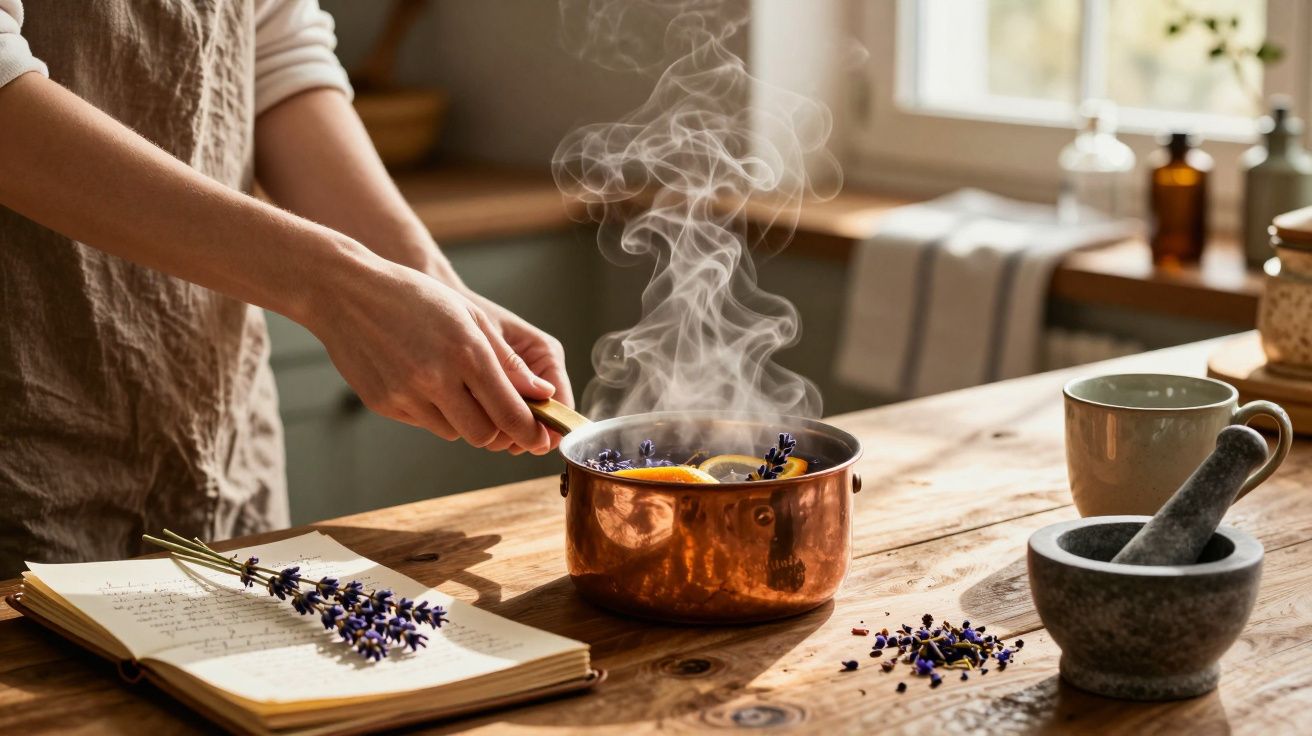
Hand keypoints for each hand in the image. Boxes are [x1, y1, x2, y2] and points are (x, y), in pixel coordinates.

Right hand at [306, 256, 556, 453]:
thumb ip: (507, 361)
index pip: (510, 413)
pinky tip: (424, 382)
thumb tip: (542, 394)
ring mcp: (407, 395)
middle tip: (501, 414)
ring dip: (465, 420)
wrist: (346, 293)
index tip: (539, 436)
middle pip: (484, 435)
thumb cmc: (414, 297)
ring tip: (456, 386)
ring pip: (455, 433)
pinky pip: (424, 424)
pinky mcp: (384, 404)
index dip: (531, 431)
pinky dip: (434, 413)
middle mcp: (437, 378)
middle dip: (498, 431)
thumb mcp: (470, 317)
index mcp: (467, 352)